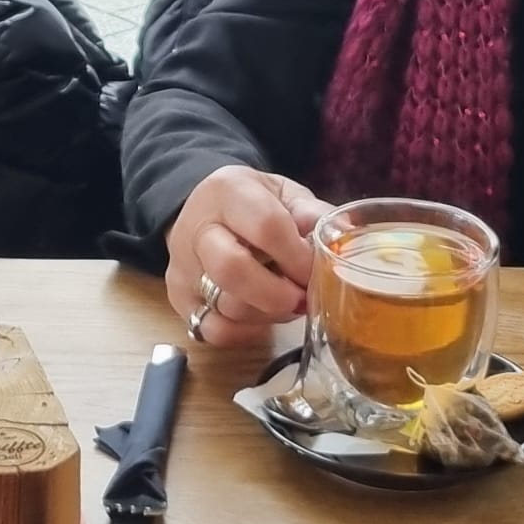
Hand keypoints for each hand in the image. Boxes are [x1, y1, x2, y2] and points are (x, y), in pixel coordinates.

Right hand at [164, 165, 331, 349]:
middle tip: (302, 298)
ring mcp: (184, 267)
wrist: (204, 208)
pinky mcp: (179, 299)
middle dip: (277, 294)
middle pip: (232, 270)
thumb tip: (344, 236)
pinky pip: (214, 331)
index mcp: (228, 192)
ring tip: (288, 302)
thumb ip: (312, 214)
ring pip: (226, 306)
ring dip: (269, 314)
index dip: (297, 256)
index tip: (316, 271)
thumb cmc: (253, 203)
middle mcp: (197, 229)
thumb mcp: (283, 194)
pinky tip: (263, 316)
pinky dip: (246, 332)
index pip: (265, 226)